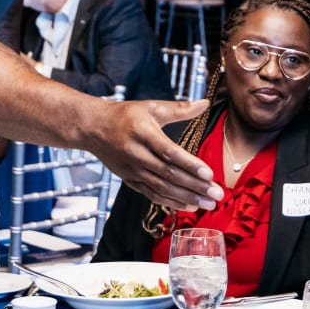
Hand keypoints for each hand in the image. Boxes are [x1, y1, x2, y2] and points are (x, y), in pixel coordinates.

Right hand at [87, 98, 220, 209]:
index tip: (209, 174)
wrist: (92, 128)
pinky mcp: (130, 180)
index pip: (169, 152)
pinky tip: (189, 206)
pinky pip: (152, 194)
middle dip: (195, 186)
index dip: (190, 164)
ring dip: (186, 198)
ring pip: (161, 188)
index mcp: (143, 133)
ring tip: (208, 204)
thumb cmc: (124, 115)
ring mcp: (132, 170)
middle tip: (217, 194)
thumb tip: (205, 102)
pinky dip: (170, 201)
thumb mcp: (151, 107)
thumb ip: (180, 108)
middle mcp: (137, 154)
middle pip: (169, 174)